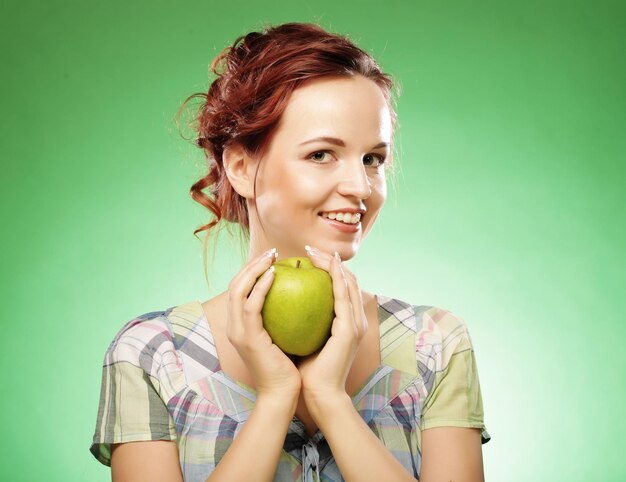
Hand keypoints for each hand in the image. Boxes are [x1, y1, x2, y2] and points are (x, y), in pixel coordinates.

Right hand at [226, 248, 301, 399]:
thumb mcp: (282, 336)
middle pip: (235, 284)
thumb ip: (281, 316)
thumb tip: (297, 294)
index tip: (272, 258)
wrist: (283, 394)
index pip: (240, 289)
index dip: (253, 270)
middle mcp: (234, 326)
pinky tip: (275, 275)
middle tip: (272, 252)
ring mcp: (238, 332)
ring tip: (272, 257)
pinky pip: (251, 306)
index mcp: (240, 325)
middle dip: (252, 264)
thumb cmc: (288, 367)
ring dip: (254, 269)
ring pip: (238, 290)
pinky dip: (260, 288)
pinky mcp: (247, 338)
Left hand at [297, 246, 367, 405]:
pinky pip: (343, 295)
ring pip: (349, 283)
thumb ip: (301, 323)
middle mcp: (355, 320)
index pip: (340, 289)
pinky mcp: (350, 329)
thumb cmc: (307, 372)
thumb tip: (283, 304)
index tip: (308, 258)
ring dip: (332, 264)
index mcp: (346, 323)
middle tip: (309, 248)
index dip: (329, 270)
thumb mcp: (304, 340)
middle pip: (348, 280)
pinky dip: (335, 277)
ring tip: (314, 252)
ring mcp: (355, 324)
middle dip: (330, 261)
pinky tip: (323, 265)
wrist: (319, 394)